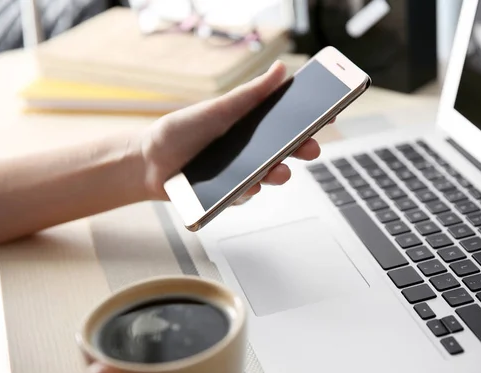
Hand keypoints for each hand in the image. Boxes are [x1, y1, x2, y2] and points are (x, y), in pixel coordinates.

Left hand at [140, 61, 322, 202]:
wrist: (150, 162)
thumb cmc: (182, 131)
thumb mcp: (219, 108)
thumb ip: (251, 94)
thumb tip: (281, 70)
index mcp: (253, 126)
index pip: (289, 122)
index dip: (310, 119)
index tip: (329, 113)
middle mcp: (253, 150)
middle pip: (288, 151)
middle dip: (303, 149)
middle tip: (311, 148)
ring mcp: (244, 172)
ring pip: (271, 175)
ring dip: (279, 174)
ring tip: (278, 171)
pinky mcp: (232, 193)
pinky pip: (247, 194)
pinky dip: (248, 190)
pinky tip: (246, 186)